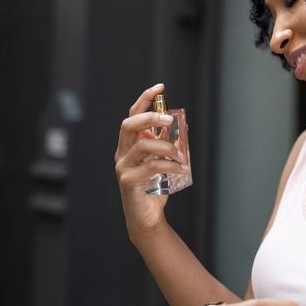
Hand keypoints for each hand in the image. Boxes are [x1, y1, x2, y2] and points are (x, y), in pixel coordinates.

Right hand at [114, 83, 189, 236]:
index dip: (144, 99)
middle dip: (150, 117)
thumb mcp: (162, 162)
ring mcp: (123, 167)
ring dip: (166, 147)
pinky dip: (169, 165)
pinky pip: (151, 166)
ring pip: (143, 145)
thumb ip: (166, 145)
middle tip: (169, 120)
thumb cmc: (154, 188)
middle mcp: (122, 153)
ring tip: (181, 156)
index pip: (132, 115)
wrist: (147, 218)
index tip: (160, 87)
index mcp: (129, 144)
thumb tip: (182, 126)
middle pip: (129, 125)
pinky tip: (181, 169)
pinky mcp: (129, 181)